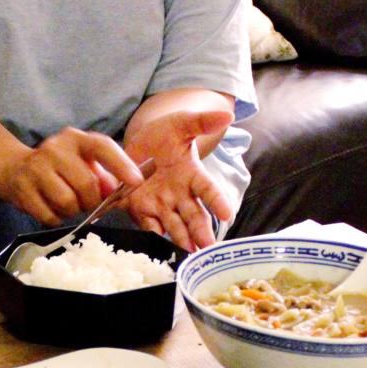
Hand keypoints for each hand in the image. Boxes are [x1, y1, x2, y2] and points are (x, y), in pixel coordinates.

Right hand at [0, 128, 143, 227]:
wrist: (13, 168)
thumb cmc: (57, 168)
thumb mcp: (81, 163)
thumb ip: (103, 176)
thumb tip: (117, 193)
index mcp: (75, 139)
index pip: (102, 147)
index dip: (121, 165)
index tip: (137, 181)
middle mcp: (55, 149)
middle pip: (86, 184)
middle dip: (92, 201)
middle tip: (88, 203)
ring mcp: (36, 168)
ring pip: (67, 202)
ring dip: (73, 211)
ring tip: (68, 205)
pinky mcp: (22, 189)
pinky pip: (50, 216)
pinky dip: (56, 218)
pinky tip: (52, 208)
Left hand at [120, 109, 234, 250]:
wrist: (138, 143)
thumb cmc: (165, 134)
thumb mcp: (182, 124)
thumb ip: (201, 122)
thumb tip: (227, 114)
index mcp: (193, 175)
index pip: (209, 190)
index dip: (218, 201)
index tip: (228, 213)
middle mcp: (180, 195)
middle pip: (194, 215)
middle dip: (201, 231)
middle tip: (208, 246)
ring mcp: (162, 204)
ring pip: (174, 225)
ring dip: (181, 240)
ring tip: (189, 253)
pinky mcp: (142, 209)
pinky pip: (148, 224)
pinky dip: (152, 235)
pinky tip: (158, 246)